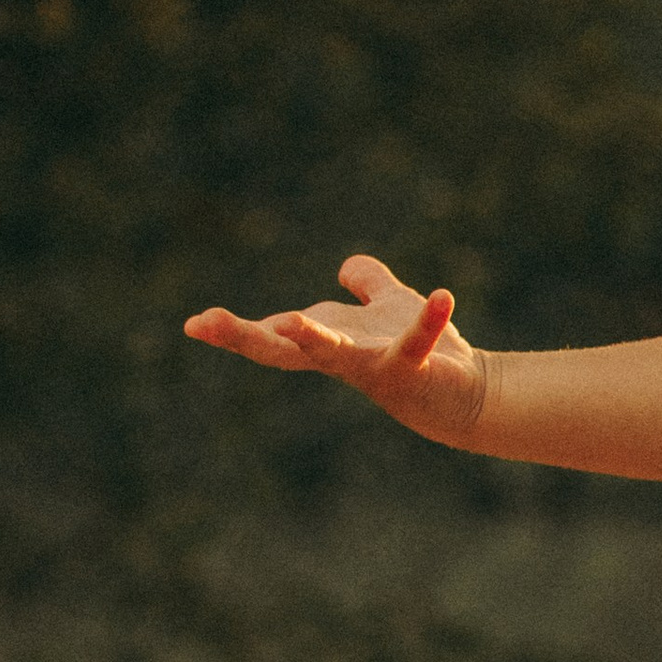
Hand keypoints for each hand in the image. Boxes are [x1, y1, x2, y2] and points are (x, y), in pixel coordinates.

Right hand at [184, 256, 487, 442]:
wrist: (468, 394)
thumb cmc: (423, 355)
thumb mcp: (389, 306)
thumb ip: (369, 283)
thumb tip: (347, 267)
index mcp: (327, 342)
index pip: (271, 335)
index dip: (232, 330)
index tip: (193, 323)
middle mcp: (342, 359)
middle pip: (283, 351)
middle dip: (244, 337)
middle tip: (204, 326)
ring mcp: (376, 367)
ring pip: (338, 355)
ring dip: (315, 339)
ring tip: (291, 321)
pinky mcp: (416, 369)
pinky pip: (420, 340)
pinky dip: (430, 320)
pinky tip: (441, 297)